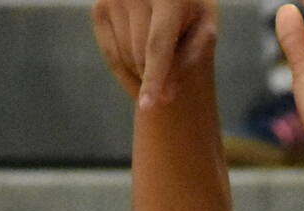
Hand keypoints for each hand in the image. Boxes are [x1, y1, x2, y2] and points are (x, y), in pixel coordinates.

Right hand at [91, 0, 217, 106]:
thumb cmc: (191, 8)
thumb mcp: (204, 25)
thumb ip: (193, 55)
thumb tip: (165, 91)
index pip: (157, 46)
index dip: (153, 79)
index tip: (147, 106)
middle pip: (140, 56)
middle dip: (154, 78)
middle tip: (170, 92)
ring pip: (124, 57)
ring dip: (140, 73)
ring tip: (158, 66)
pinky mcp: (99, 8)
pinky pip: (109, 53)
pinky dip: (124, 70)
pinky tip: (139, 72)